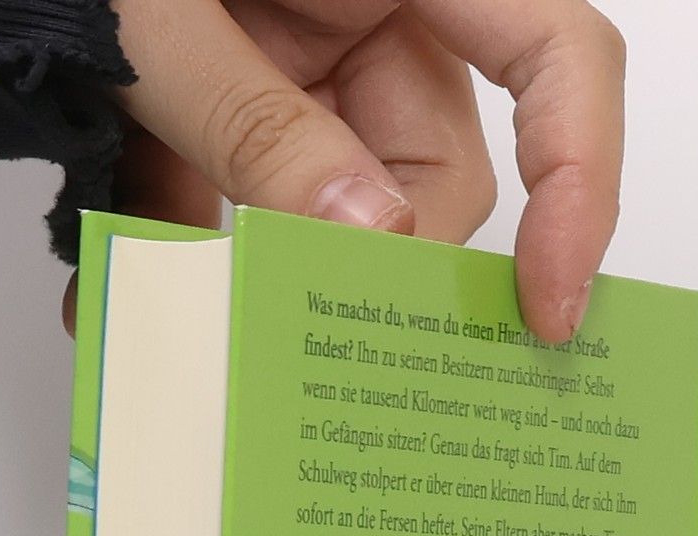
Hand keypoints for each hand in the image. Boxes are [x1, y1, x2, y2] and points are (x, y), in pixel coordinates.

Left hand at [91, 0, 625, 342]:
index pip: (557, 57)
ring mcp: (298, 56)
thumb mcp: (160, 17)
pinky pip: (232, 196)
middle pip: (436, 172)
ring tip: (177, 330)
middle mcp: (372, 9)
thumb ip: (257, 125)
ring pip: (333, 212)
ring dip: (255, 277)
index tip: (547, 307)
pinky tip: (116, 298)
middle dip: (372, 267)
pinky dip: (180, 246)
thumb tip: (370, 244)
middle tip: (298, 340)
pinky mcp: (223, 97)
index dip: (581, 179)